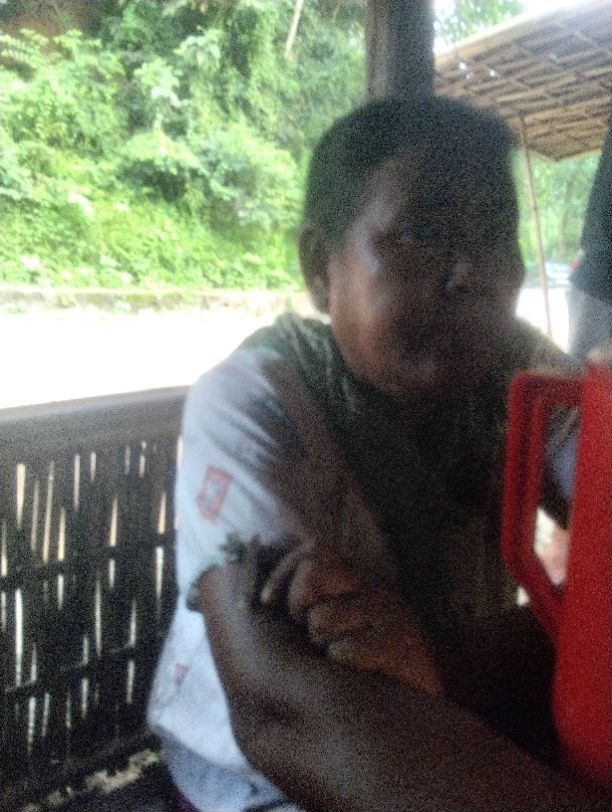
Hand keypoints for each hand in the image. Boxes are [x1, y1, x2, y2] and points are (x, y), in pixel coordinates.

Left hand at [261, 542, 442, 696]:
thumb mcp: (326, 623)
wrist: (416, 700)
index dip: (282, 574)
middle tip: (313, 634)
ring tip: (338, 657)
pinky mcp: (400, 641)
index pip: (311, 552)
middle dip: (299, 608)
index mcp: (352, 576)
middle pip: (312, 574)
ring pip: (323, 618)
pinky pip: (346, 651)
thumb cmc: (358, 663)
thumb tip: (262, 592)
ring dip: (322, 644)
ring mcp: (388, 609)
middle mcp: (371, 585)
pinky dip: (343, 666)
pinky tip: (359, 673)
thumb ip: (301, 601)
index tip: (266, 601)